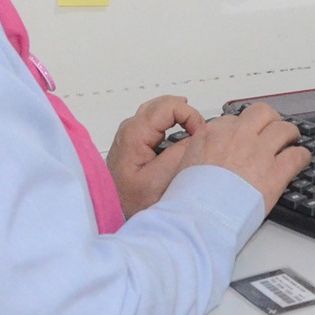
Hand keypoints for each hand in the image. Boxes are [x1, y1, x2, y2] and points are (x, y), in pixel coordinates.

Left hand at [106, 95, 204, 217]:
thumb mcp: (159, 182)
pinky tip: (182, 133)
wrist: (114, 211)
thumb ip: (179, 155)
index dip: (190, 115)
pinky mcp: (135, 140)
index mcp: (134, 134)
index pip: (169, 106)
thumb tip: (198, 135)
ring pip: (160, 110)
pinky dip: (173, 122)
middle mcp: (130, 129)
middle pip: (164, 103)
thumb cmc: (130, 201)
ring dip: (180, 117)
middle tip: (201, 134)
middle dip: (187, 114)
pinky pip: (156, 121)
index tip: (201, 134)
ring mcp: (131, 133)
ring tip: (195, 131)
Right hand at [177, 102, 310, 213]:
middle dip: (268, 120)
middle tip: (272, 129)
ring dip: (289, 133)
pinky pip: (297, 155)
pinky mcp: (275, 172)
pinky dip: (301, 156)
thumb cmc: (188, 201)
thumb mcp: (182, 168)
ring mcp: (258, 152)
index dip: (242, 127)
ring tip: (291, 140)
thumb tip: (201, 159)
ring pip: (283, 129)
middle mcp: (237, 137)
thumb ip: (196, 156)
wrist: (199, 219)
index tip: (246, 134)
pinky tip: (301, 160)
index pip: (232, 119)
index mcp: (211, 135)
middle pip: (260, 113)